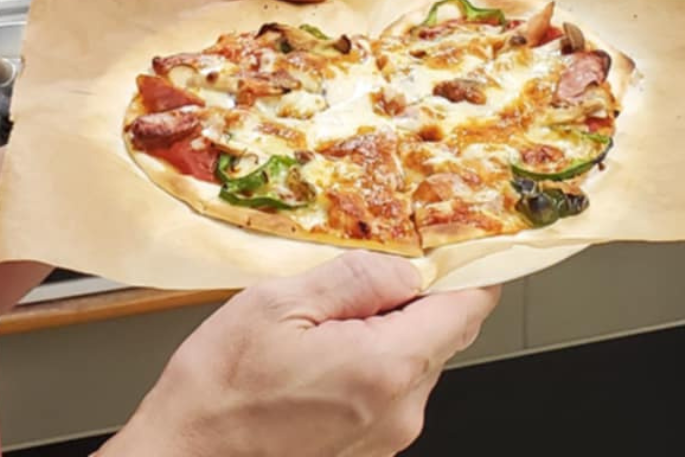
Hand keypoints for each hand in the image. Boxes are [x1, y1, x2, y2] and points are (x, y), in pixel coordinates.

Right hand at [103, 253, 498, 456]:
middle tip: (355, 282)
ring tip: (318, 330)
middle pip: (439, 338)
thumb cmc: (217, 393)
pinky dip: (364, 372)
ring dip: (382, 339)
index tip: (458, 246)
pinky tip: (312, 367)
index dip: (466, 271)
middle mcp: (399, 414)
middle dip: (409, 303)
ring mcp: (384, 443)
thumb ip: (354, 278)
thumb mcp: (277, 304)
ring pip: (410, 368)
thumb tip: (406, 270)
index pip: (466, 310)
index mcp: (386, 368)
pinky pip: (385, 399)